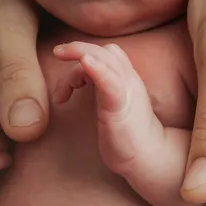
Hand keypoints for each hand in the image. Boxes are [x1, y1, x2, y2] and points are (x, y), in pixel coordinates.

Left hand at [53, 41, 155, 175]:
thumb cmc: (126, 136)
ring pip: (106, 58)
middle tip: (56, 52)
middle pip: (104, 50)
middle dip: (77, 46)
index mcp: (124, 80)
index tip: (66, 85)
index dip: (82, 57)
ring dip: (81, 52)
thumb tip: (78, 82)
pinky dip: (97, 68)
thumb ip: (100, 90)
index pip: (106, 54)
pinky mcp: (121, 106)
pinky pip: (110, 81)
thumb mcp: (111, 106)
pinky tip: (84, 62)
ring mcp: (126, 91)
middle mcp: (127, 80)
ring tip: (60, 53)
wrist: (149, 158)